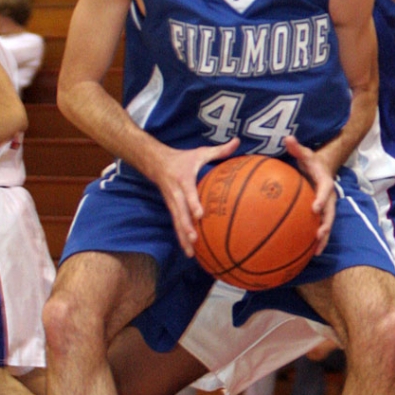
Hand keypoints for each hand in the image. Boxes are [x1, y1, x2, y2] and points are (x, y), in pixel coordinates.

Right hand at [152, 138, 239, 256]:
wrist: (155, 162)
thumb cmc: (183, 158)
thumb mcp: (200, 152)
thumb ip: (219, 150)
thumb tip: (238, 142)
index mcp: (183, 180)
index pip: (188, 193)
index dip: (193, 203)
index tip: (200, 214)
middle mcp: (176, 193)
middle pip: (180, 213)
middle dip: (186, 227)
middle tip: (195, 239)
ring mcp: (172, 203)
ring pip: (176, 222)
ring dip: (183, 237)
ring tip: (191, 253)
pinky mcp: (171, 209)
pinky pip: (176, 225)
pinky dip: (181, 238)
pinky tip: (189, 251)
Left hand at [283, 135, 335, 253]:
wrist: (323, 167)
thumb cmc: (311, 161)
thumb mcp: (305, 153)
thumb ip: (297, 148)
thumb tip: (287, 138)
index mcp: (325, 182)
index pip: (325, 191)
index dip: (322, 199)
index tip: (315, 208)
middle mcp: (330, 197)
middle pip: (330, 213)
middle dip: (326, 225)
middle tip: (318, 235)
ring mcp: (327, 207)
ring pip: (327, 224)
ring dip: (323, 238)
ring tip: (316, 251)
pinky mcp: (322, 214)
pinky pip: (320, 228)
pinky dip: (317, 241)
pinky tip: (308, 253)